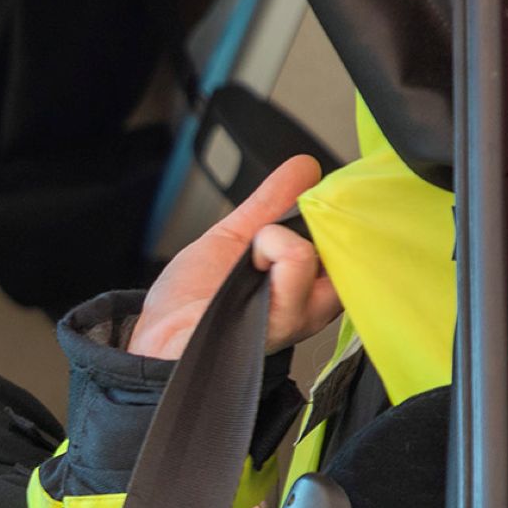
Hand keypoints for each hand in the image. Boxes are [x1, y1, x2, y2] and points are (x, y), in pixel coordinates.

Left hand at [133, 156, 339, 359]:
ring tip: (250, 261)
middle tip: (261, 243)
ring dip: (274, 238)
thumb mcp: (235, 238)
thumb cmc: (192, 304)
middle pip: (337, 237)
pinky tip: (247, 270)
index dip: (326, 211)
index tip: (301, 207)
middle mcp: (315, 301)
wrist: (159, 340)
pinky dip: (270, 249)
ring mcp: (303, 310)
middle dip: (299, 222)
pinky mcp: (285, 319)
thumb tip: (304, 166)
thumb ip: (271, 203)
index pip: (348, 235)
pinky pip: (298, 261)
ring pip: (317, 244)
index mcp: (310, 284)